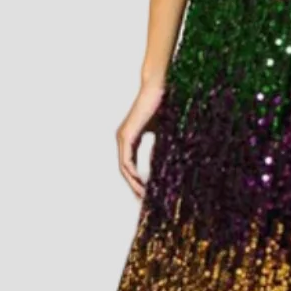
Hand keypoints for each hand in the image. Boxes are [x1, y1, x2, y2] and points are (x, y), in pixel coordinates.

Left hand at [116, 81, 164, 198]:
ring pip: (124, 167)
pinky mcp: (126, 136)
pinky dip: (132, 173)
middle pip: (125, 170)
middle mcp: (123, 139)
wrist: (157, 89)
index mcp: (131, 139)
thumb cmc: (162, 106)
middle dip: (134, 186)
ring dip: (132, 183)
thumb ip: (160, 147)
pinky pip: (126, 160)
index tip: (146, 193)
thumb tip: (168, 164)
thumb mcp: (162, 133)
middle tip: (143, 201)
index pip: (131, 165)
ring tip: (143, 195)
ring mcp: (122, 137)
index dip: (137, 180)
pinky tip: (140, 182)